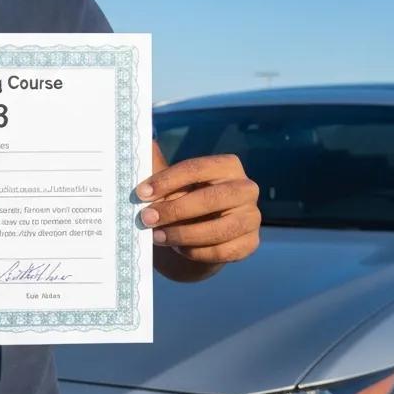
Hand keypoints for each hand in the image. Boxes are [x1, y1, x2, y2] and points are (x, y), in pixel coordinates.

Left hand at [137, 143, 260, 265]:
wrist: (198, 236)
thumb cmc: (182, 201)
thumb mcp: (170, 183)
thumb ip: (158, 166)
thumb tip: (146, 141)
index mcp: (228, 165)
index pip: (196, 168)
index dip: (167, 180)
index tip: (141, 193)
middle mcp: (246, 188)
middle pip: (209, 199)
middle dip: (174, 210)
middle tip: (146, 218)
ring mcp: (252, 217)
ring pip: (217, 229)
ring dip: (182, 234)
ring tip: (157, 237)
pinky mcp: (251, 243)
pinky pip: (222, 251)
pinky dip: (196, 252)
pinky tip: (179, 249)